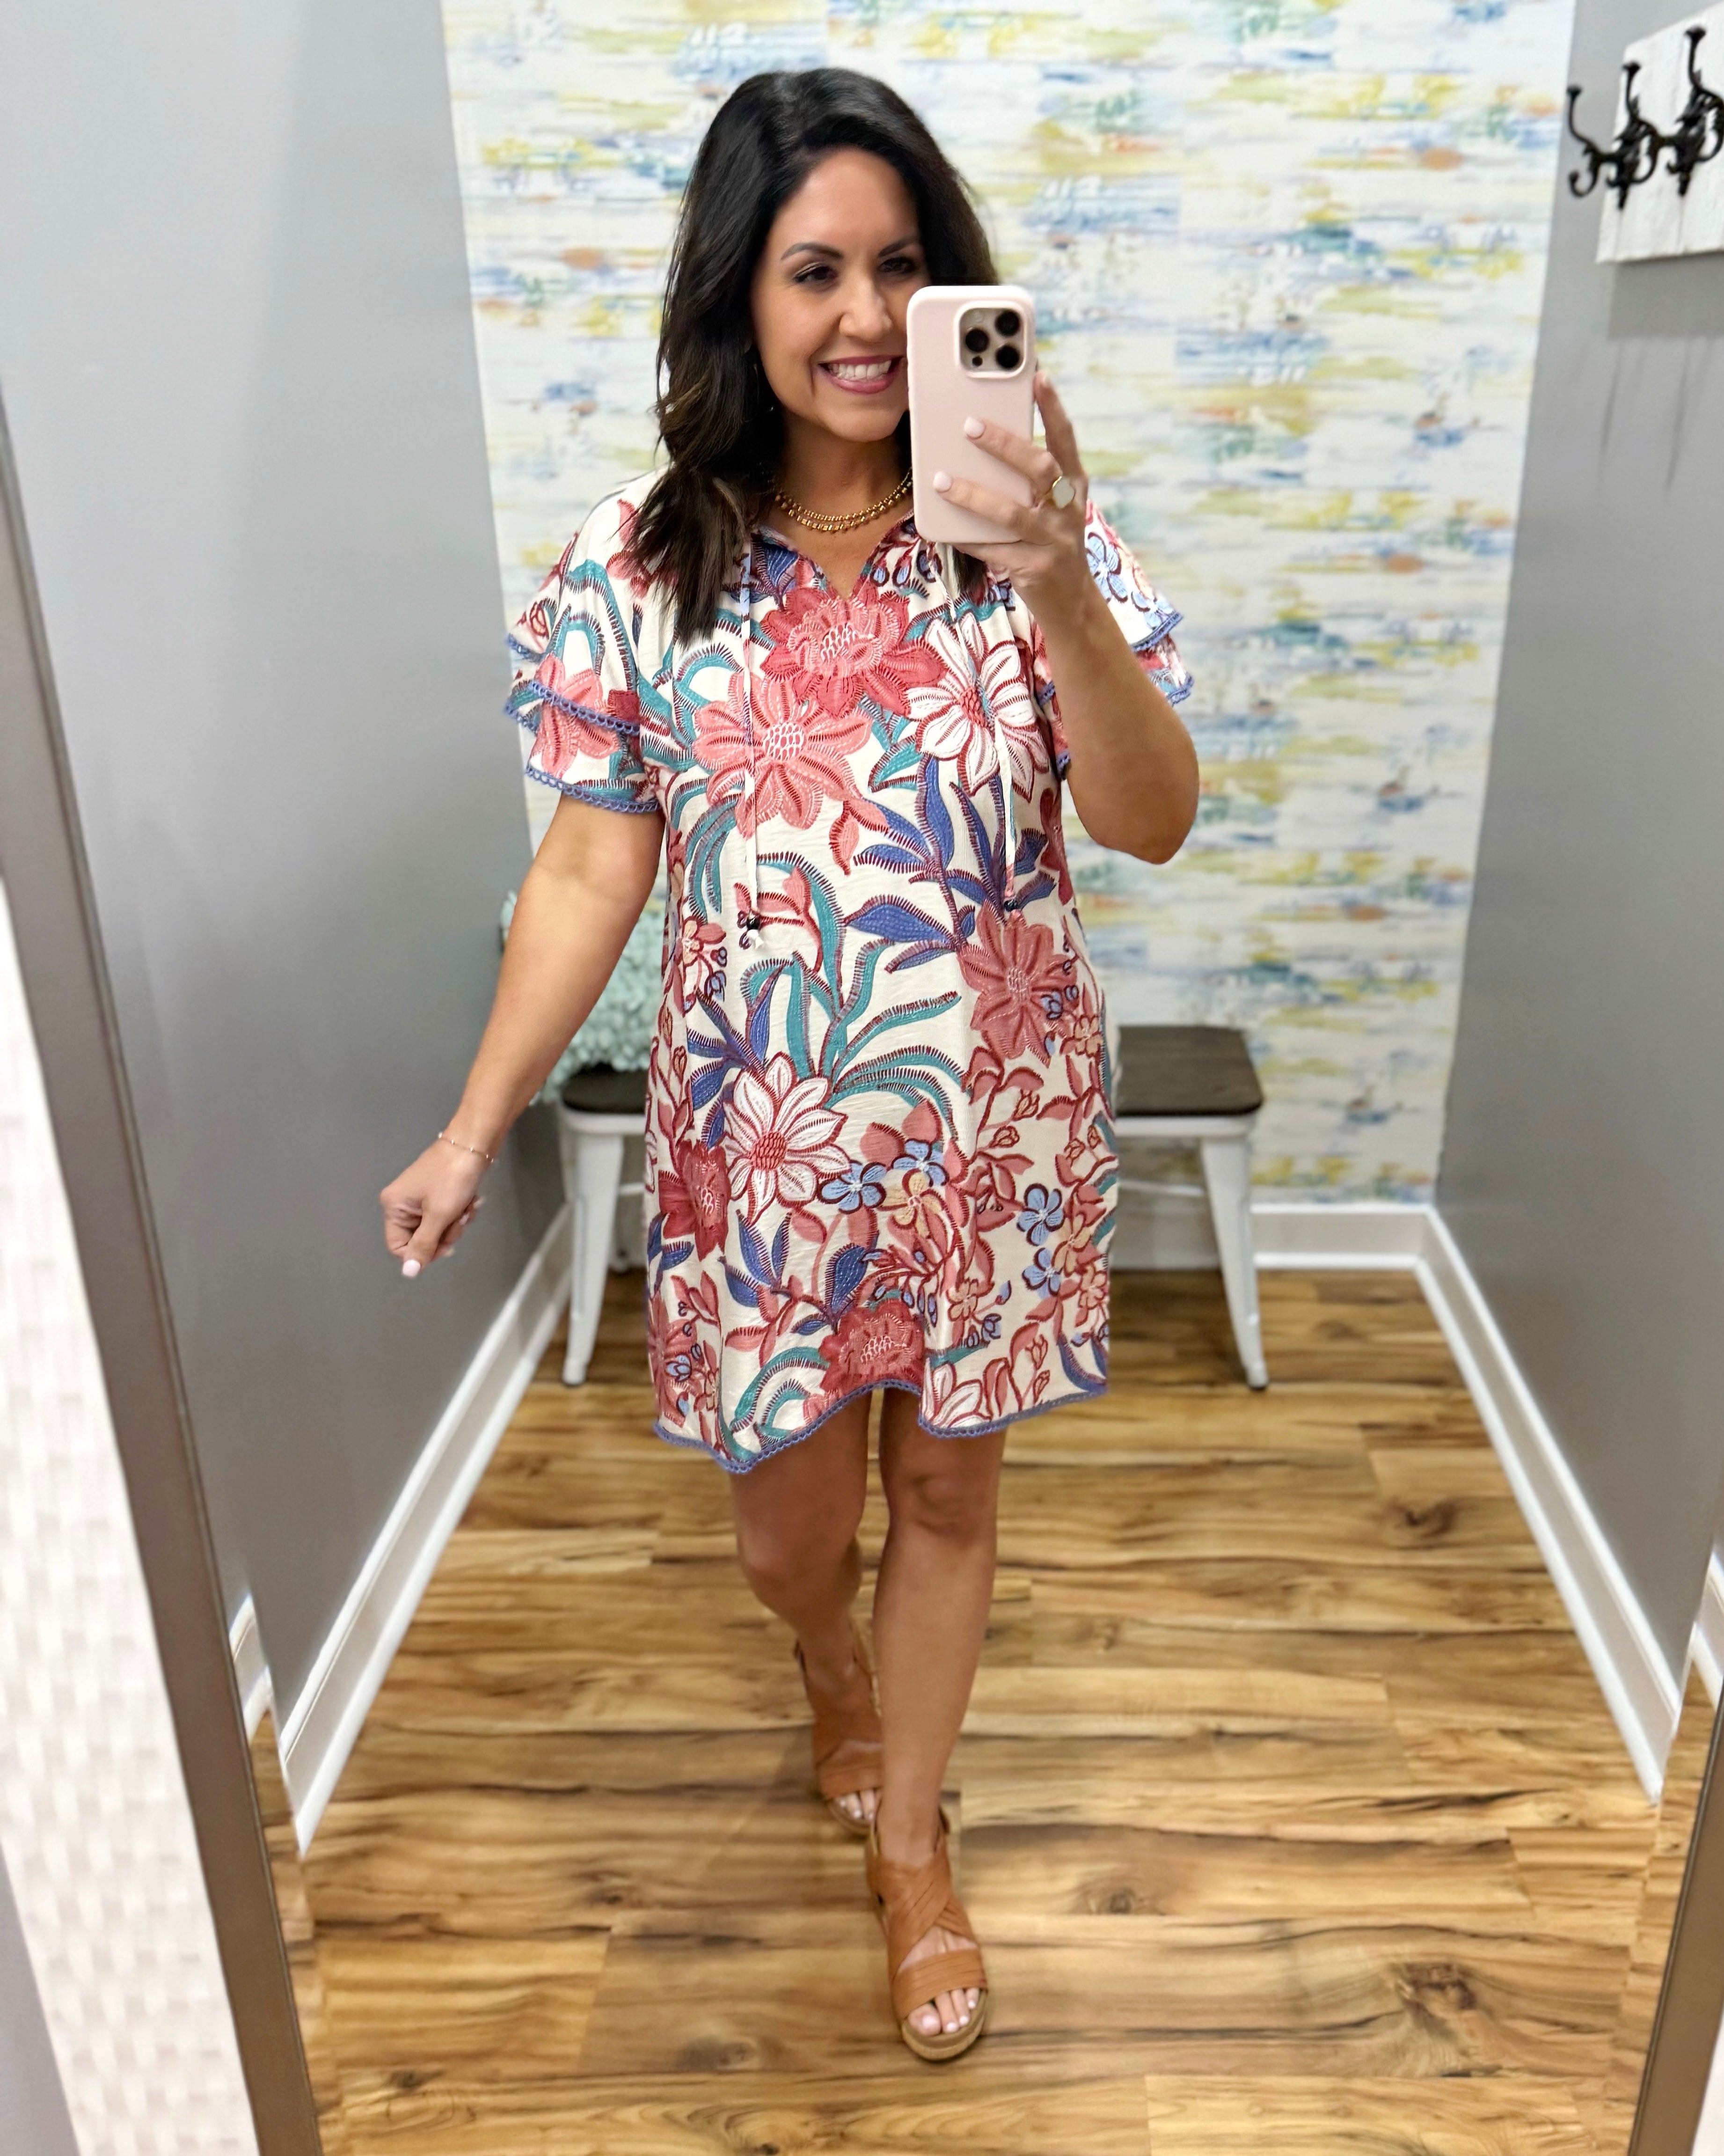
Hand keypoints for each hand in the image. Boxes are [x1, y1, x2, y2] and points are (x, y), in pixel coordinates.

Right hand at [380, 1141, 487, 1276]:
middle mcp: (402, 1203)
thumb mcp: (438, 1215)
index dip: (422, 1252)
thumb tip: (409, 1272)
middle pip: (420, 1239)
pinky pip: (446, 1216)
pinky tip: (470, 1200)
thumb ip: (423, 1245)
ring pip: (437, 1229)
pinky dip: (460, 1211)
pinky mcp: (437, 1193)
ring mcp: (420, 1198)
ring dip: (456, 1222)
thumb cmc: (453, 1177)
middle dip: (445, 1233)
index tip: (444, 1246)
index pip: (399, 1247)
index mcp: (394, 1207)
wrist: (474, 1144)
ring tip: (466, 1205)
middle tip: (458, 1218)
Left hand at [930, 371, 1092, 615]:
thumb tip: (981, 442)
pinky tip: (943, 529)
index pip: (1065, 439)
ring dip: (973, 496)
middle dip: (1005, 445)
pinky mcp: (1033, 569)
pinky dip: (967, 538)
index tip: (1039, 376)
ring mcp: (1053, 541)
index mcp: (1074, 486)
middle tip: (970, 425)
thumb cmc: (1050, 540)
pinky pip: (993, 550)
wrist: (1069, 600)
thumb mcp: (1051, 505)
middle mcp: (1068, 510)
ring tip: (941, 481)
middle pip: (1039, 469)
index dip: (1053, 408)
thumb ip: (1029, 479)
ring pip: (1011, 513)